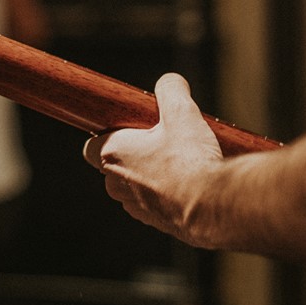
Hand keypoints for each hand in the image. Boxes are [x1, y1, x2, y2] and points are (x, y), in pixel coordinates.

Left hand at [82, 73, 224, 248]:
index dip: (107, 135)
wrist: (214, 207)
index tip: (127, 127)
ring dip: (151, 174)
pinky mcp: (155, 222)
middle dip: (135, 153)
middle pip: (116, 164)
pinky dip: (166, 193)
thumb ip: (171, 91)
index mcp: (113, 155)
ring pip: (135, 185)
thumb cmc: (191, 162)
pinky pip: (154, 202)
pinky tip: (190, 183)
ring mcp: (135, 206)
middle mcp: (117, 184)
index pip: (91, 146)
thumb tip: (170, 82)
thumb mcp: (182, 113)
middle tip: (162, 141)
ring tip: (181, 162)